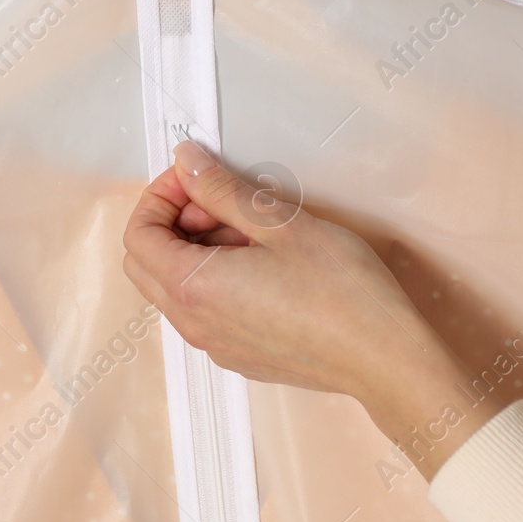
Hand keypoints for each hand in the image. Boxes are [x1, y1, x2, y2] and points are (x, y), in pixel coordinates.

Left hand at [122, 140, 504, 478]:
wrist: (384, 359)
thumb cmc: (342, 293)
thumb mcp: (280, 223)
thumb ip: (222, 189)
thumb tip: (187, 162)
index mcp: (193, 288)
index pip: (138, 235)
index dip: (160, 196)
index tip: (195, 178)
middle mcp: (194, 323)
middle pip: (147, 262)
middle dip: (175, 221)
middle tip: (221, 201)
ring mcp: (215, 344)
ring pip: (176, 286)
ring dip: (198, 249)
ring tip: (254, 231)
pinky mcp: (239, 354)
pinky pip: (205, 309)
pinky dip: (217, 277)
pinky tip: (265, 263)